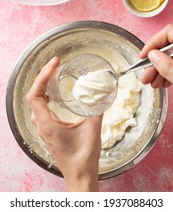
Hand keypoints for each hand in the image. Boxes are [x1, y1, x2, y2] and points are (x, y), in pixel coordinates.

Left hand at [26, 57, 102, 191]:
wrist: (80, 176)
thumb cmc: (83, 157)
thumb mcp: (93, 130)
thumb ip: (98, 109)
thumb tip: (103, 93)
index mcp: (48, 124)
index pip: (35, 95)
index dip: (42, 77)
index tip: (54, 64)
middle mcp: (42, 125)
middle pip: (34, 95)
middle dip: (43, 77)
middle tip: (55, 65)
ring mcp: (44, 129)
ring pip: (36, 103)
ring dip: (43, 87)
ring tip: (54, 75)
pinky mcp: (48, 131)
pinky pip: (41, 109)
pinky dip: (45, 97)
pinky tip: (54, 95)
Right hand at [140, 24, 172, 87]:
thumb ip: (167, 66)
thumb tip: (153, 56)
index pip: (168, 31)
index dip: (153, 43)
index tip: (143, 56)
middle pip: (169, 46)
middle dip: (155, 63)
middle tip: (146, 77)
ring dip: (161, 70)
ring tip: (153, 84)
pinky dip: (170, 72)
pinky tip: (164, 82)